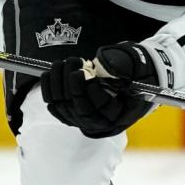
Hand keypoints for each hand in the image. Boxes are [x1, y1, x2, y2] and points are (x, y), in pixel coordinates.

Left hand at [40, 42, 159, 137]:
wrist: (124, 76)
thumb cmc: (131, 71)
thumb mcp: (135, 67)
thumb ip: (123, 66)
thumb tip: (109, 67)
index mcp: (122, 114)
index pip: (103, 109)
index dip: (91, 92)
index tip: (83, 72)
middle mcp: (102, 123)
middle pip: (81, 110)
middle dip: (72, 84)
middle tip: (74, 61)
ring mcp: (84, 120)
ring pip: (65, 107)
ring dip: (58, 83)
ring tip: (63, 63)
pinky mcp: (70, 115)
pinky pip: (54, 107)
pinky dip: (49, 89)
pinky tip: (50, 73)